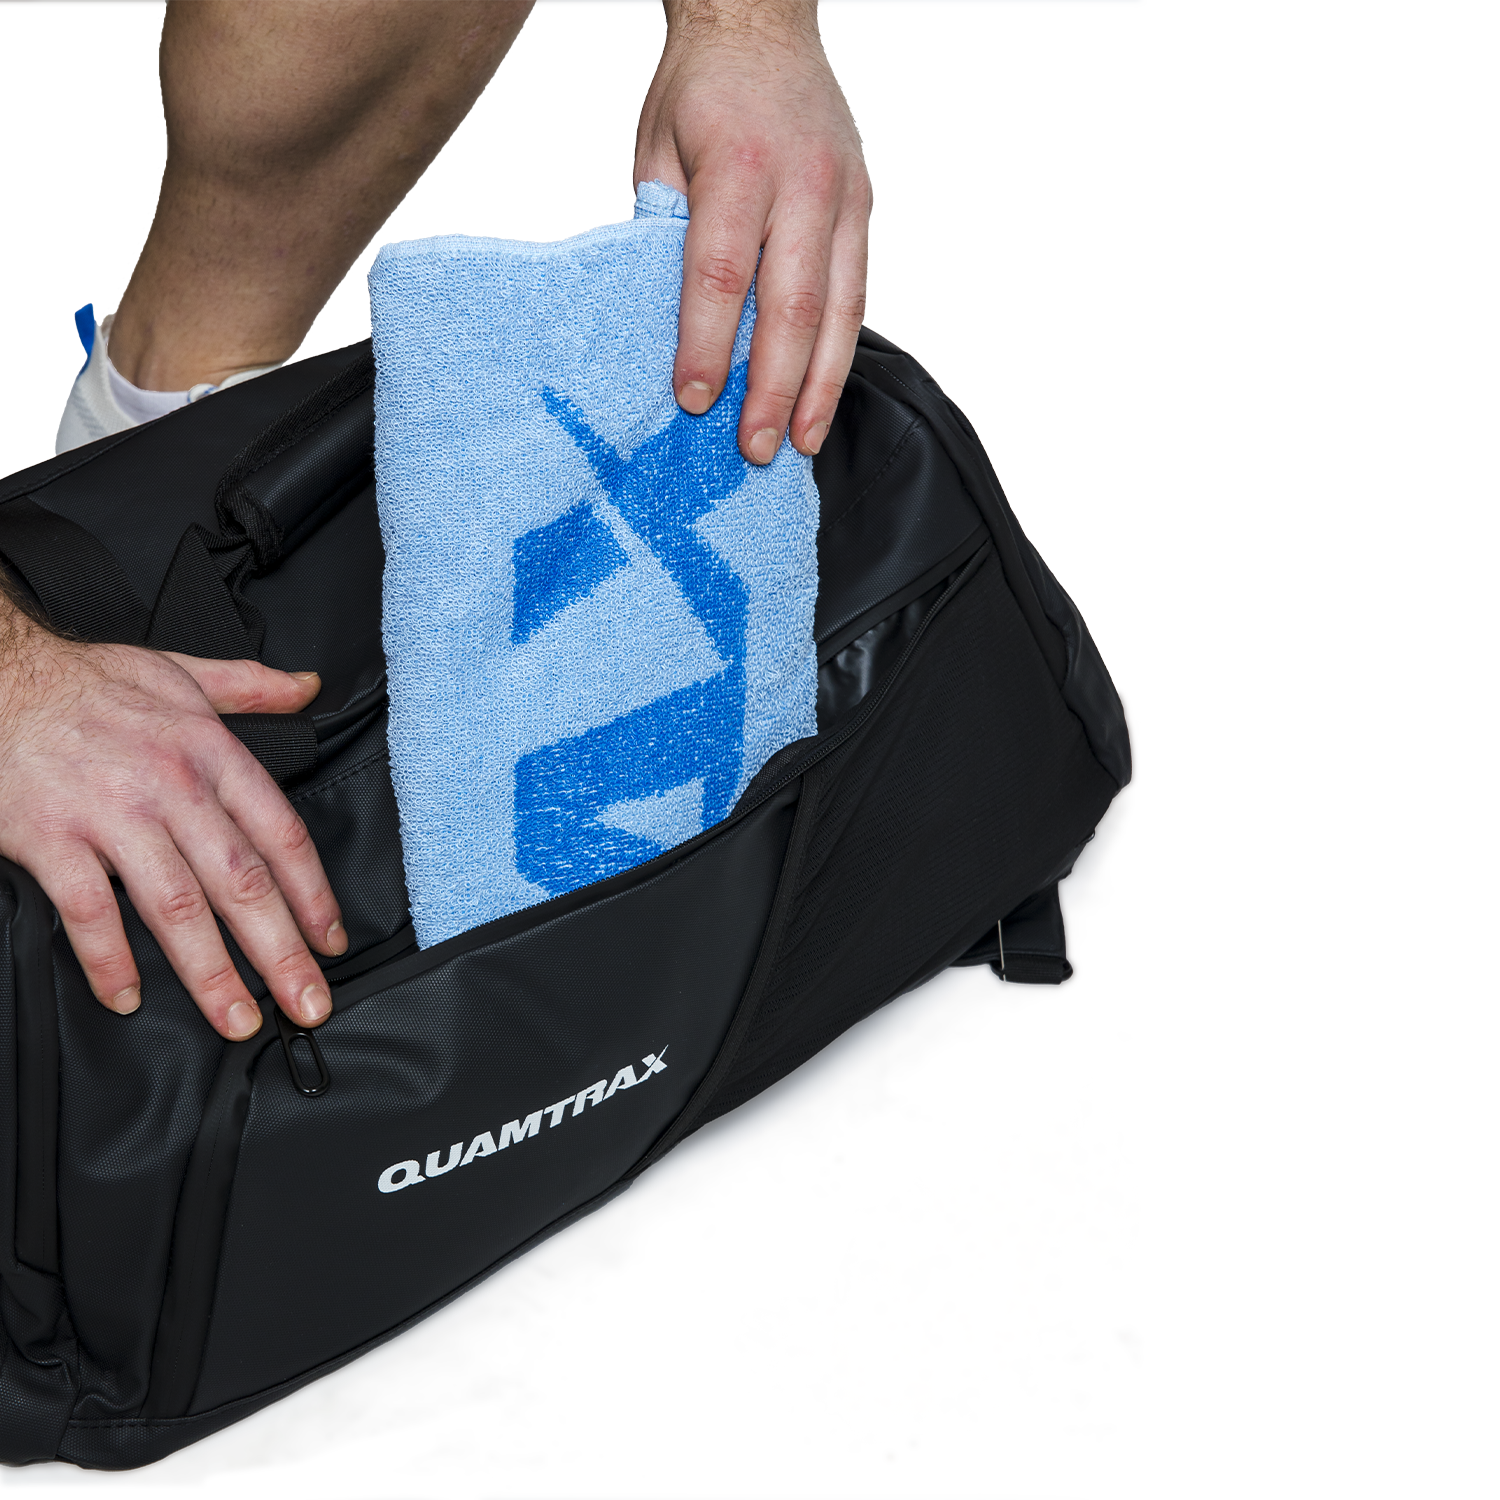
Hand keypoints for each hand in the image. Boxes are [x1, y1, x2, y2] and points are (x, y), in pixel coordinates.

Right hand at [0, 600, 345, 1039]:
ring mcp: (110, 816)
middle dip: (282, 951)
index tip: (332, 942)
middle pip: (241, 883)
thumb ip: (251, 687)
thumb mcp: (182, 672)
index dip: (313, 895)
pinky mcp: (50, 839)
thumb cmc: (88, 681)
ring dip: (212, 972)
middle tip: (308, 1005)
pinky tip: (128, 997)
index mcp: (209, 753)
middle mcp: (171, 788)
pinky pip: (87, 911)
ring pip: (176, 907)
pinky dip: (109, 959)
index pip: (279, 836)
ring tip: (238, 1018)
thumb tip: (307, 687)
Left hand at [637, 0, 870, 463]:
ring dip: (818, 387)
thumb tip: (661, 320)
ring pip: (838, 311)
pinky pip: (855, 295)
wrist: (763, 24)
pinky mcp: (862, 210)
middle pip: (791, 306)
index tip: (693, 400)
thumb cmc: (703, 91)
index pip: (721, 272)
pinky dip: (838, 354)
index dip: (707, 343)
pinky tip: (821, 397)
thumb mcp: (659, 150)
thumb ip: (664, 231)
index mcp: (739, 166)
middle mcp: (802, 184)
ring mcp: (842, 198)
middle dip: (772, 387)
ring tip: (798, 443)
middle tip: (754, 448)